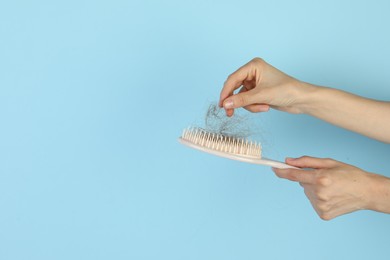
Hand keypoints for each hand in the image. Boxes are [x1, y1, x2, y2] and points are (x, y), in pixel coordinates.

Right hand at [219, 58, 311, 116]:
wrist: (301, 99)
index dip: (225, 92)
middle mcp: (253, 72)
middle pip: (234, 88)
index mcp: (253, 66)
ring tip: (262, 108)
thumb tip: (225, 104)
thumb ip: (241, 100)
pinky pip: (247, 101)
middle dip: (236, 101)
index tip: (221, 104)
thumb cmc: (286, 91)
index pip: (233, 79)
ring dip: (249, 105)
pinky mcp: (258, 91)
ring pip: (241, 96)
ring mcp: (255, 82)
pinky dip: (254, 106)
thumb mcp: (261, 96)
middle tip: (230, 113)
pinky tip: (264, 107)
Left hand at [273, 156, 389, 219]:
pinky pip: (313, 202)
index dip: (281, 171)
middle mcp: (319, 193)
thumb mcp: (329, 162)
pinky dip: (319, 198)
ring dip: (314, 189)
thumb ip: (306, 162)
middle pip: (301, 182)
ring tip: (332, 188)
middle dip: (308, 178)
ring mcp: (320, 205)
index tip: (273, 168)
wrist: (367, 192)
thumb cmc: (349, 174)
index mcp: (320, 178)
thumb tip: (288, 161)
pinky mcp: (322, 214)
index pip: (293, 175)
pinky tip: (332, 196)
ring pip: (307, 192)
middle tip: (325, 178)